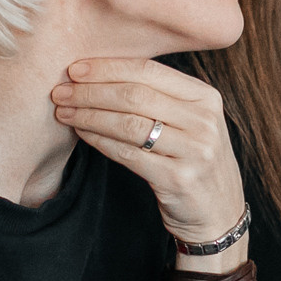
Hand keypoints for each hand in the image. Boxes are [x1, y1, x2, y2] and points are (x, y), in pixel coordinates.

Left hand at [52, 59, 247, 272]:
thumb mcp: (192, 122)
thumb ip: (161, 97)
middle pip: (135, 95)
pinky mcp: (178, 179)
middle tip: (60, 91)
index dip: (108, 67)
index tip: (76, 69)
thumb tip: (102, 72)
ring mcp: (194, 151)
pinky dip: (99, 141)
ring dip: (89, 115)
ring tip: (64, 112)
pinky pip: (128, 154)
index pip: (149, 71)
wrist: (219, 213)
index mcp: (206, 98)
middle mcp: (203, 121)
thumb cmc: (194, 161)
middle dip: (91, 91)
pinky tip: (82, 133)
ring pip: (128, 124)